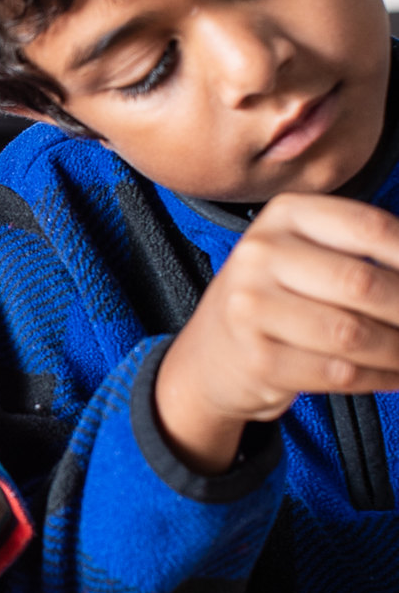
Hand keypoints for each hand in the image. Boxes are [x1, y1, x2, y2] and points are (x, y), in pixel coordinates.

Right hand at [155, 193, 398, 473]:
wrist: (211, 354)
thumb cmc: (276, 297)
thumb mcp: (305, 252)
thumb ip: (361, 251)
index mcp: (284, 214)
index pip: (371, 228)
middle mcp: (260, 254)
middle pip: (362, 283)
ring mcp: (251, 308)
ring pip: (353, 333)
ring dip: (397, 351)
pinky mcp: (258, 359)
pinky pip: (338, 372)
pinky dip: (380, 378)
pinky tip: (394, 376)